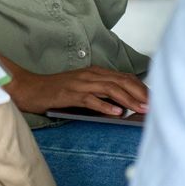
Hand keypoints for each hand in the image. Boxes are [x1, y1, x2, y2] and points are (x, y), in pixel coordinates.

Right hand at [3, 61, 148, 116]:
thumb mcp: (81, 89)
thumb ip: (99, 93)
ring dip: (128, 100)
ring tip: (141, 110)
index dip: (140, 87)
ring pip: (110, 89)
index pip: (123, 77)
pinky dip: (106, 106)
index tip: (153, 98)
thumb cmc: (56, 91)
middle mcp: (90, 75)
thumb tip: (121, 107)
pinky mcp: (71, 94)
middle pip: (121, 81)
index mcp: (94, 72)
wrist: (30, 88)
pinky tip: (117, 113)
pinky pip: (92, 99)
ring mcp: (80, 83)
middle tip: (153, 106)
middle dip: (139, 93)